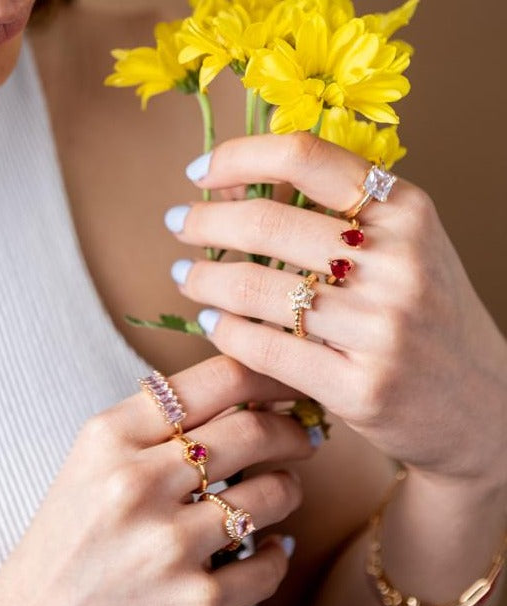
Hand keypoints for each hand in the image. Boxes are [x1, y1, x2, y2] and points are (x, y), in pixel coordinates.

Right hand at [0, 357, 312, 605]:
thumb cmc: (69, 539)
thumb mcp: (96, 462)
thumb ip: (160, 425)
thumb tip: (249, 399)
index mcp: (109, 436)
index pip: (215, 380)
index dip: (268, 376)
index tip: (290, 386)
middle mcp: (136, 483)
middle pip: (251, 431)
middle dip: (292, 430)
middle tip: (304, 436)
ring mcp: (166, 546)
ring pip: (272, 494)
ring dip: (289, 489)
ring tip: (282, 491)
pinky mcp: (193, 604)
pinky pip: (270, 563)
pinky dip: (279, 552)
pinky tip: (269, 548)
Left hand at [167, 133, 506, 493]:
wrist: (483, 402)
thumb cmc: (427, 316)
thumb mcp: (406, 247)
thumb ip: (340, 215)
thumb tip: (237, 189)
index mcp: (408, 212)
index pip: (305, 157)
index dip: (237, 156)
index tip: (198, 172)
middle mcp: (399, 263)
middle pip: (267, 224)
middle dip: (203, 222)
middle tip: (177, 225)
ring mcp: (382, 328)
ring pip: (257, 290)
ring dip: (203, 280)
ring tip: (183, 276)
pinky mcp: (361, 387)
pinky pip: (266, 349)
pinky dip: (225, 332)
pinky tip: (210, 322)